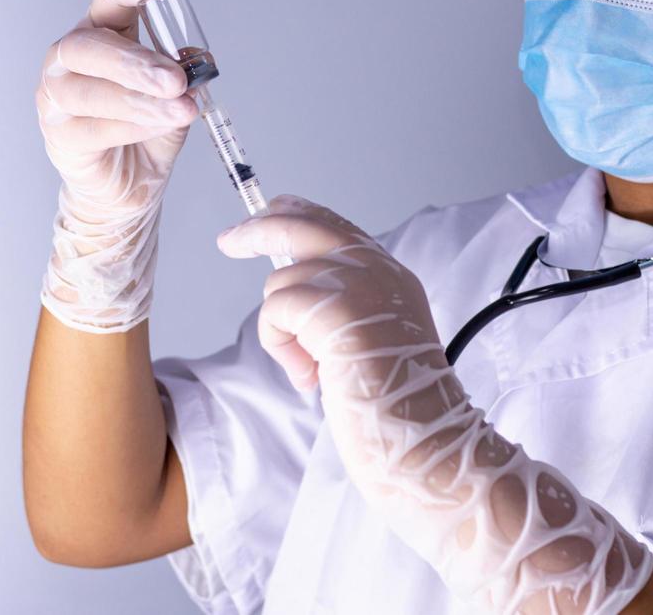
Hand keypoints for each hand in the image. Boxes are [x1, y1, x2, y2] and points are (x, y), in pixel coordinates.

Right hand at [34, 0, 200, 332]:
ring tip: (180, 110)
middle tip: (177, 78)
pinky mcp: (58, 133)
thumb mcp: (175, 95)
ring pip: (91, 90)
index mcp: (103, 30)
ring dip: (140, 100)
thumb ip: (181, 76)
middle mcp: (70, 55)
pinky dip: (133, 126)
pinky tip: (160, 126)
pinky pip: (92, 127)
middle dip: (137, 61)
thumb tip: (191, 72)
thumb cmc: (149, 129)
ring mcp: (56, 93)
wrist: (131, 185)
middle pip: (90, 44)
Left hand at [218, 194, 652, 613]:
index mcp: (391, 274)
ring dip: (282, 331)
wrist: (424, 438)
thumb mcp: (372, 339)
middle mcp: (378, 269)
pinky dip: (281, 347)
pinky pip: (276, 310)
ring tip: (312, 369)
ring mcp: (359, 284)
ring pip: (282, 281)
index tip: (263, 216)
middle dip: (258, 229)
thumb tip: (293, 287)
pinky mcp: (335, 308)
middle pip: (303, 224)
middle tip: (228, 241)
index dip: (295, 214)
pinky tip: (310, 375)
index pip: (335, 224)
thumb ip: (344, 307)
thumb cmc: (397, 407)